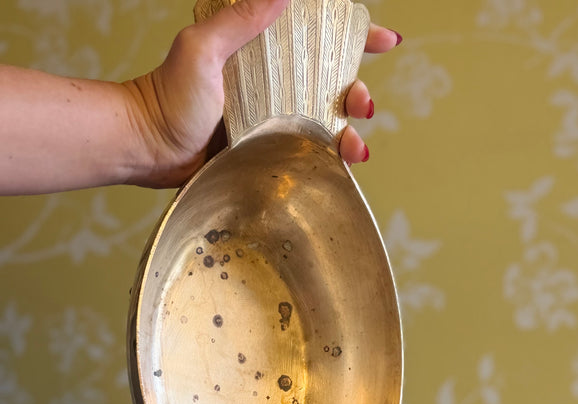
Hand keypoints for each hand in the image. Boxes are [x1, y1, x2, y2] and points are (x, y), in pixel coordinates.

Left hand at [124, 0, 400, 187]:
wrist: (148, 148)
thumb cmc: (165, 97)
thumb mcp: (202, 48)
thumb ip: (240, 20)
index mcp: (261, 52)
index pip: (316, 37)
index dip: (356, 37)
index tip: (384, 40)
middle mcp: (273, 85)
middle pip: (334, 82)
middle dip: (359, 90)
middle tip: (360, 101)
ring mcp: (274, 121)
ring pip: (329, 122)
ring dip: (352, 130)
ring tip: (354, 142)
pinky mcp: (269, 154)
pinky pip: (311, 154)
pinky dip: (333, 159)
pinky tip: (344, 162)